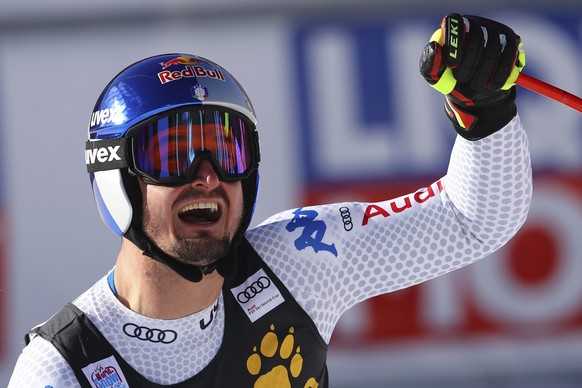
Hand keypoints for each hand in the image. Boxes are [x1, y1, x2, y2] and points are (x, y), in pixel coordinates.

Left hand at [419, 14, 525, 139]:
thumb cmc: (450, 79)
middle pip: (476, 35)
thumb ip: (429, 63)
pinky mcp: (510, 42)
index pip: (454, 22)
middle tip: (462, 79)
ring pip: (493, 46)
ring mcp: (494, 30)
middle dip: (469, 62)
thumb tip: (434, 46)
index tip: (451, 65)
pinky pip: (508, 55)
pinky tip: (493, 86)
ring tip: (475, 85)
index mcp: (454, 27)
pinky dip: (500, 74)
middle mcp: (475, 23)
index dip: (453, 42)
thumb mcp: (435, 75)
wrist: (472, 92)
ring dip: (484, 71)